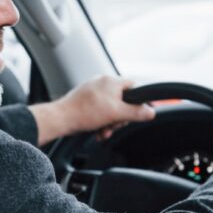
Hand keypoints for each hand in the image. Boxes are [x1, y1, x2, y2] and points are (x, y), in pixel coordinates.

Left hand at [29, 76, 154, 145]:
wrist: (62, 119)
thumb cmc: (85, 112)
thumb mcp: (117, 114)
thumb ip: (136, 113)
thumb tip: (151, 112)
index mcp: (112, 81)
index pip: (134, 86)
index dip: (139, 100)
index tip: (140, 112)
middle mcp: (102, 83)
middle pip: (123, 101)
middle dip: (120, 117)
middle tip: (115, 125)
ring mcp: (93, 91)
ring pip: (111, 108)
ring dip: (110, 123)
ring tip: (104, 131)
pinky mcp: (86, 100)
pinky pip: (100, 111)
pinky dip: (101, 122)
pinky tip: (98, 131)